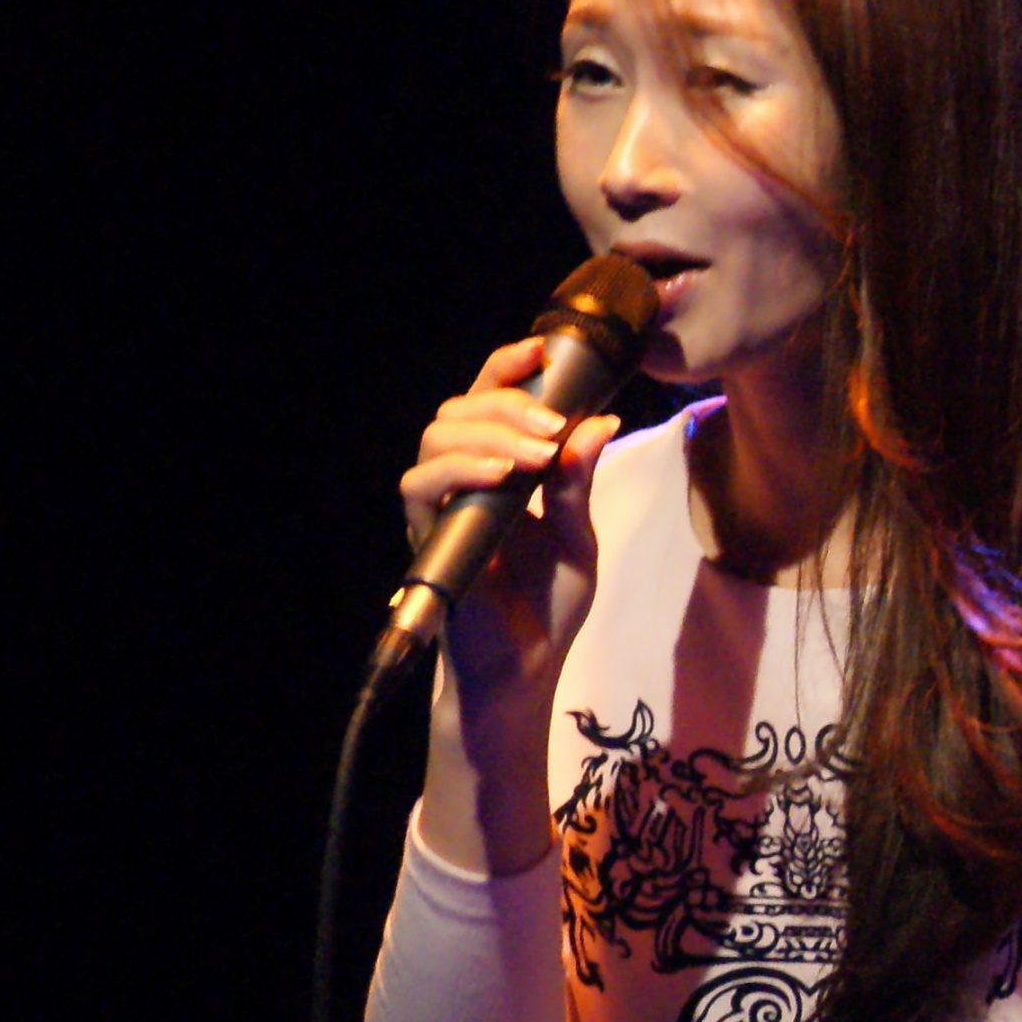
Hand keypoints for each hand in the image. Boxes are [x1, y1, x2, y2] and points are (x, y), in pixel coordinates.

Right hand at [397, 336, 619, 700]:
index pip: (490, 400)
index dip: (508, 368)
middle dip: (508, 402)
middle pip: (460, 407)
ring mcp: (441, 506)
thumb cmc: (548, 605)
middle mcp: (463, 480)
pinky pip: (421, 486)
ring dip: (490, 431)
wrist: (525, 670)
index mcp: (501, 469)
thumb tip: (600, 421)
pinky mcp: (426, 535)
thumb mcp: (578, 536)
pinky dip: (460, 469)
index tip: (542, 350)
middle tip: (554, 425)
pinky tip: (501, 474)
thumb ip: (578, 481)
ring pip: (437, 436)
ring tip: (537, 451)